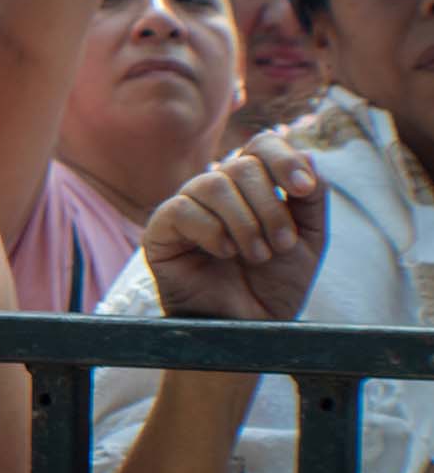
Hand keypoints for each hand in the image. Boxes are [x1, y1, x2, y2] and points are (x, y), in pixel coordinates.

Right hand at [143, 132, 326, 321]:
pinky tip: (223, 253)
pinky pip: (183, 209)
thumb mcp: (309, 239)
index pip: (262, 145)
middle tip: (280, 246)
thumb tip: (309, 155)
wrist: (246, 328)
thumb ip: (312, 198)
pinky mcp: (161, 229)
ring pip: (213, 184)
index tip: (303, 189)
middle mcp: (218, 190)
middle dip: (269, 207)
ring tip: (255, 254)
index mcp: (252, 186)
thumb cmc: (273, 285)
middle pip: (242, 166)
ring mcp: (187, 207)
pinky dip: (211, 231)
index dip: (283, 159)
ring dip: (243, 222)